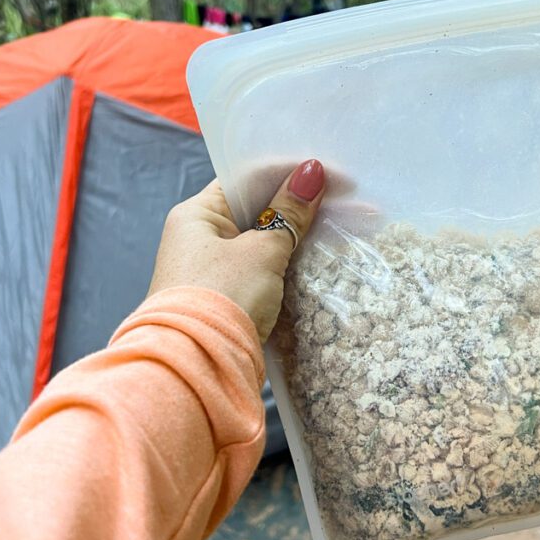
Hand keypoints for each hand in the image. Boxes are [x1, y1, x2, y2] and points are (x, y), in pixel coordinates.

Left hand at [148, 160, 325, 341]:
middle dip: (297, 205)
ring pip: (259, 242)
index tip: (331, 175)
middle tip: (343, 199)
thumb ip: (289, 213)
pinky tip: (315, 261)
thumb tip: (311, 173)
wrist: (197, 367)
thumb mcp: (262, 251)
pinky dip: (284, 264)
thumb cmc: (223, 297)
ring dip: (294, 236)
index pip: (246, 179)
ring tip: (337, 226)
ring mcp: (209, 270)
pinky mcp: (223, 299)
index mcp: (196, 215)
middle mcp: (197, 238)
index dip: (289, 172)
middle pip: (253, 210)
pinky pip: (259, 270)